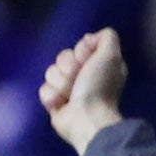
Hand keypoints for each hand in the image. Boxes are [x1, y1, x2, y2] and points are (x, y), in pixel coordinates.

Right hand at [38, 27, 129, 155]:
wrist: (86, 118)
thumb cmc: (99, 88)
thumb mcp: (111, 56)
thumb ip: (106, 37)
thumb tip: (88, 38)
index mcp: (98, 63)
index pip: (78, 47)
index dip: (80, 52)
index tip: (87, 61)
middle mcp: (84, 75)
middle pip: (62, 58)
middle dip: (68, 68)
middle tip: (78, 80)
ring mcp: (68, 89)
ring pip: (50, 73)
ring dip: (60, 84)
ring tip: (70, 95)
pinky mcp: (54, 102)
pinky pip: (44, 90)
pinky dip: (52, 97)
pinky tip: (61, 104)